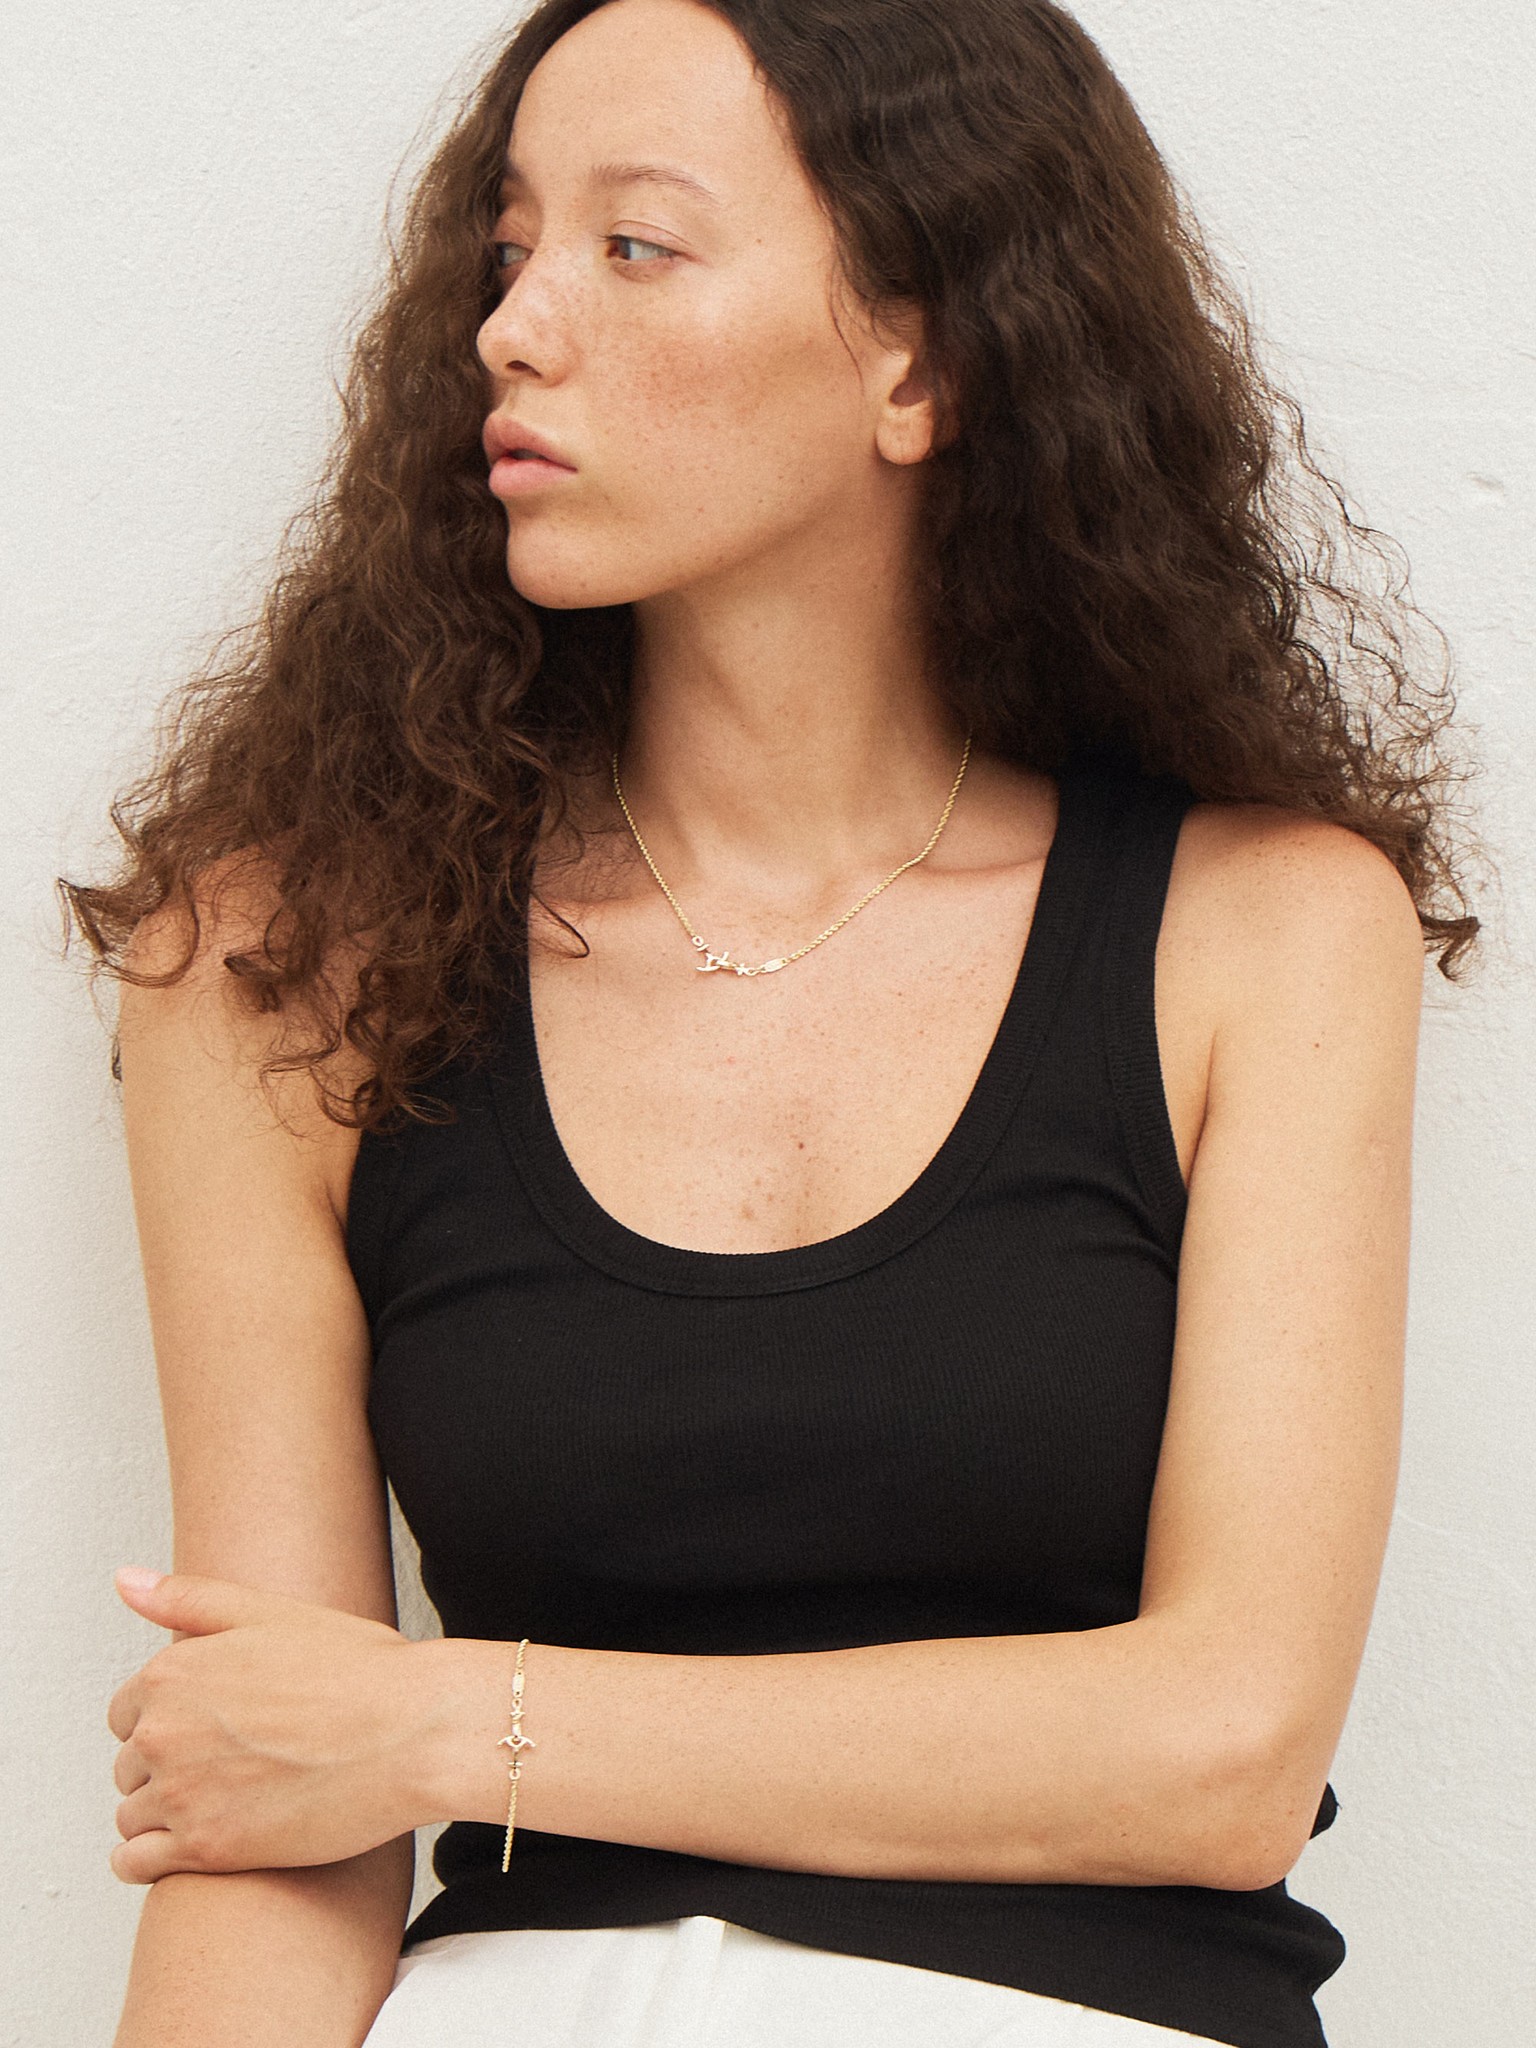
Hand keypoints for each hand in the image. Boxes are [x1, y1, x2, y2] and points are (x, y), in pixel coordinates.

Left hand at [107, 1568, 441, 1882]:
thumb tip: (123, 1580)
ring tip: (223, 1803)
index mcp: (172, 1671)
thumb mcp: (271, 1613)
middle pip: (130, 1763)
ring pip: (131, 1815)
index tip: (213, 1726)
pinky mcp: (206, 1849)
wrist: (414, 1733)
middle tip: (230, 1764)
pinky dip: (150, 1859)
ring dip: (163, 1813)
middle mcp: (163, 1731)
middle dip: (167, 1765)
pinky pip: (135, 1864)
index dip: (169, 1718)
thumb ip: (188, 1598)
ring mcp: (181, 1794)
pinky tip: (194, 1845)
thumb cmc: (356, 1669)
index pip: (126, 1710)